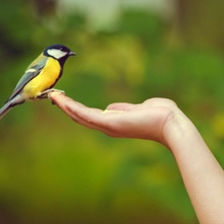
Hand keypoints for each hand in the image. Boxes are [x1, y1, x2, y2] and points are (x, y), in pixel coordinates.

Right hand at [49, 92, 182, 146]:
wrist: (171, 123)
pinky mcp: (111, 123)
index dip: (76, 108)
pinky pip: (87, 115)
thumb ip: (124, 108)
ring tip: (52, 95)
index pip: (90, 116)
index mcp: (115, 123)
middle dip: (66, 107)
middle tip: (52, 95)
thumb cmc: (161, 115)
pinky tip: (62, 100)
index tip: (64, 98)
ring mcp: (109, 126)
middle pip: (81, 117)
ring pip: (81, 116)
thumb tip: (111, 108)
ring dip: (65, 106)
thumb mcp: (139, 108)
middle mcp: (109, 127)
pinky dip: (73, 108)